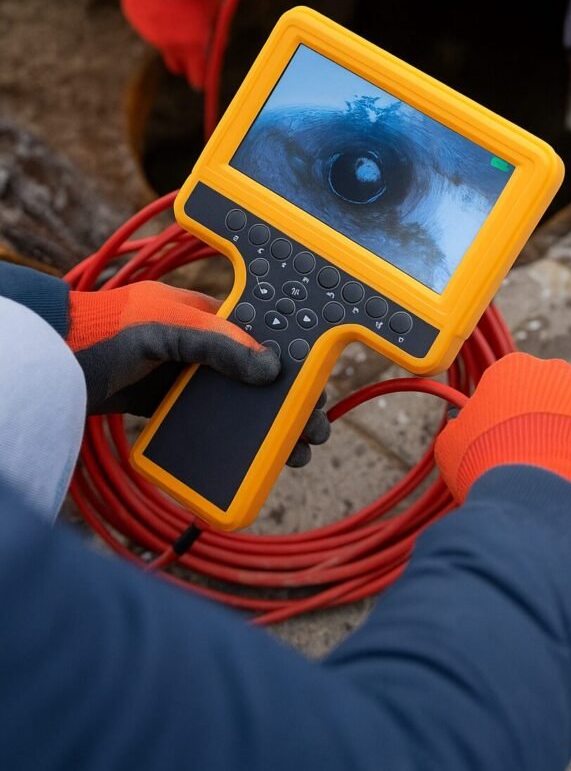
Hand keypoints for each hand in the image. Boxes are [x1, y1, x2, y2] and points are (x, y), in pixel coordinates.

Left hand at [66, 282, 330, 465]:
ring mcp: (183, 375)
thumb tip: (270, 367)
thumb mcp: (167, 329)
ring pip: (236, 401)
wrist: (53, 362)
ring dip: (264, 425)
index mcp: (206, 314)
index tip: (317, 388)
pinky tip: (247, 456)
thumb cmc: (105, 331)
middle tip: (313, 432)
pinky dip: (229, 437)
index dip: (294, 361)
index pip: (264, 336)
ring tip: (290, 454)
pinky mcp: (165, 404)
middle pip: (256, 374)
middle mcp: (200, 344)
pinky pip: (206, 420)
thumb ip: (218, 344)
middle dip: (288, 402)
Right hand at [119, 0, 221, 89]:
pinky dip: (156, 18)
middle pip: (177, 66)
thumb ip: (215, 31)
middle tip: (194, 50)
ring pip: (162, 43)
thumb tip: (217, 46)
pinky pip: (148, 25)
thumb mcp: (215, 2)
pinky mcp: (133, 17)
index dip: (202, 80)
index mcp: (191, 42)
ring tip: (177, 4)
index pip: (197, 76)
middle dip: (186, 62)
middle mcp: (167, 42)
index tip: (203, 81)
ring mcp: (147, 31)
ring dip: (171, 34)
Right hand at [435, 352, 570, 526]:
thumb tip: (459, 425)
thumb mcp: (451, 444)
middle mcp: (555, 370)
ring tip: (566, 481)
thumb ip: (458, 427)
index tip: (505, 446)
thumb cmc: (486, 466)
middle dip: (547, 428)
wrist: (536, 493)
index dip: (508, 422)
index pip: (512, 390)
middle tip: (536, 464)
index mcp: (512, 369)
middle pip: (553, 399)